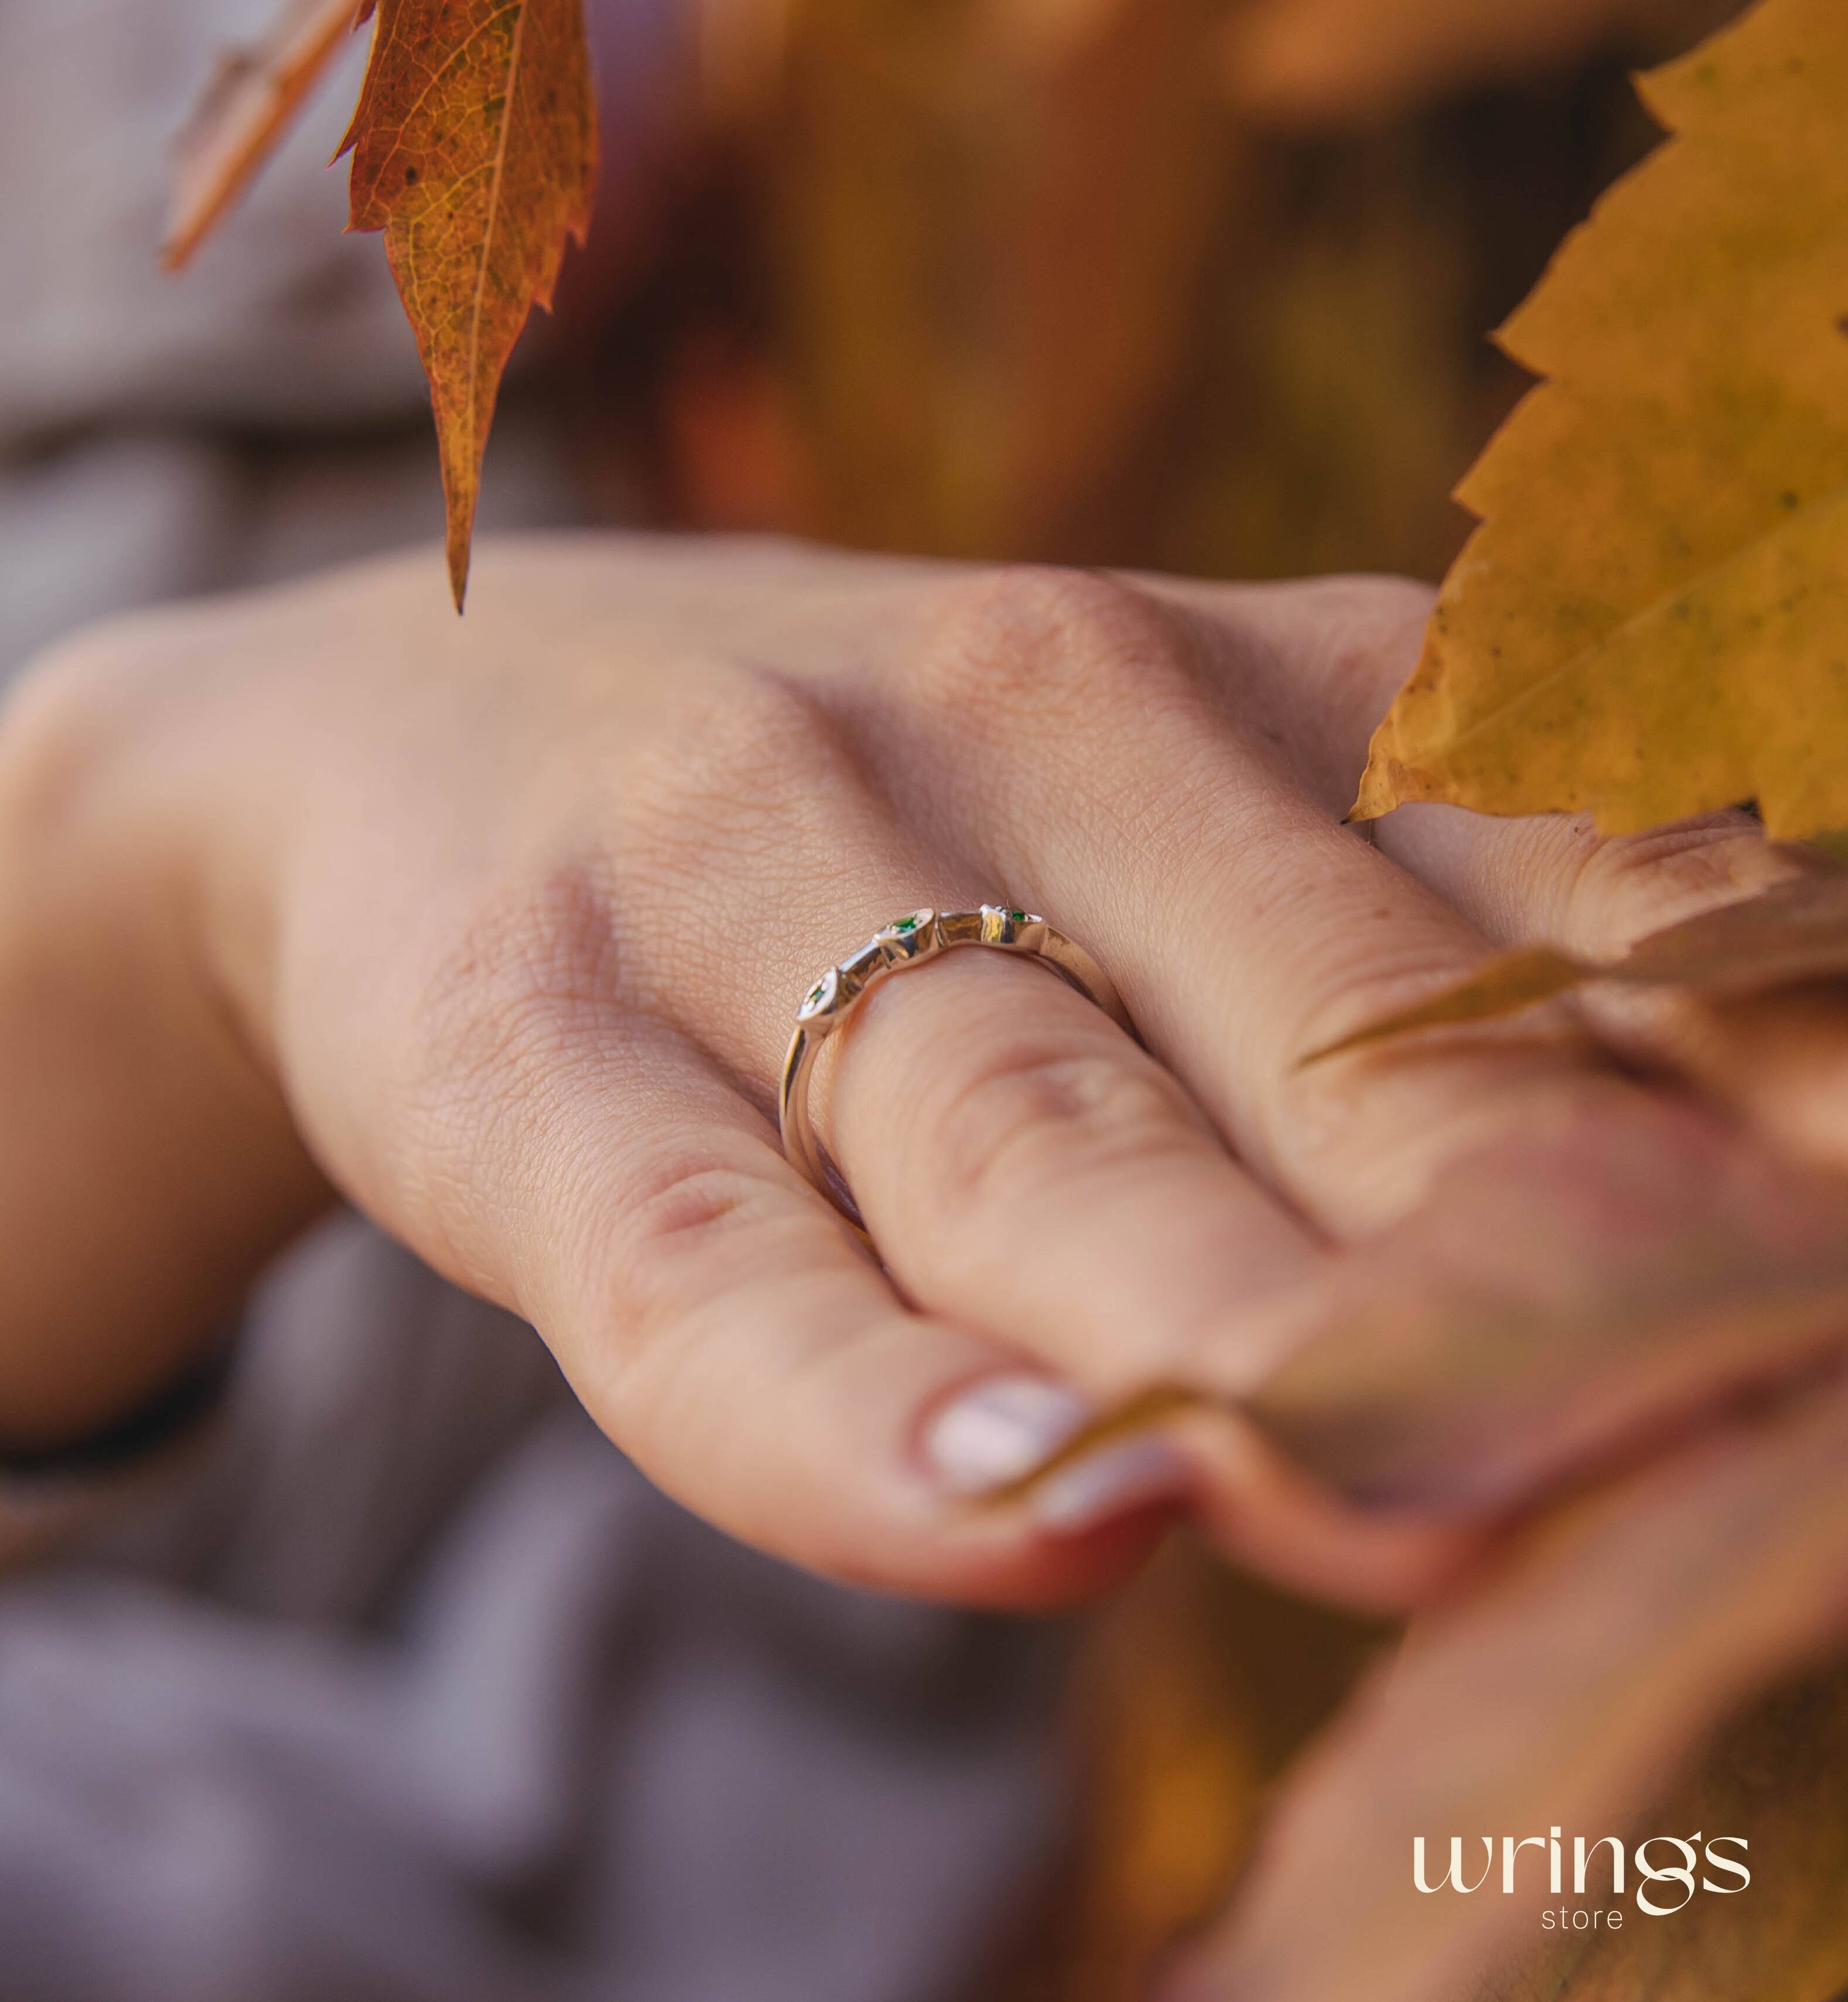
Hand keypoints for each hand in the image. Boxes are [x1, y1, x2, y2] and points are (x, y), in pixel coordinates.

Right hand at [6, 536, 1846, 1608]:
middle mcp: (1027, 720)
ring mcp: (764, 851)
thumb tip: (1749, 1172)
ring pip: (1035, 1136)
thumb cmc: (883, 834)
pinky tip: (1005, 1507)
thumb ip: (1426, 948)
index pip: (1560, 904)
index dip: (1740, 1104)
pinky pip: (706, 1249)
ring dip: (1227, 1328)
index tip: (1813, 1294)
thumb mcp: (1180, 823)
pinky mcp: (526, 1024)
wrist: (441, 730)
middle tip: (1685, 1445)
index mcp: (1253, 680)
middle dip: (1526, 1277)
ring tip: (1381, 1498)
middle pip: (1326, 1048)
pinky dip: (854, 1396)